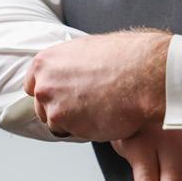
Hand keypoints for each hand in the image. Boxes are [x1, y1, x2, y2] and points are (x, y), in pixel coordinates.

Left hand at [23, 29, 170, 139]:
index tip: (62, 95)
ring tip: (101, 110)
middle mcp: (45, 84)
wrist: (147, 75)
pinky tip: (106, 117)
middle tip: (86, 105)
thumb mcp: (94, 46)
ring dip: (75, 122)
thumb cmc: (130, 57)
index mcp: (47, 61)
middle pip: (43, 107)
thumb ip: (75, 62)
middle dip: (62, 109)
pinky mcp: (70, 127)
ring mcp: (55, 108)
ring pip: (58, 125)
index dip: (52, 92)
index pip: (34, 85)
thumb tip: (80, 67)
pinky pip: (75, 134)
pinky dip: (88, 131)